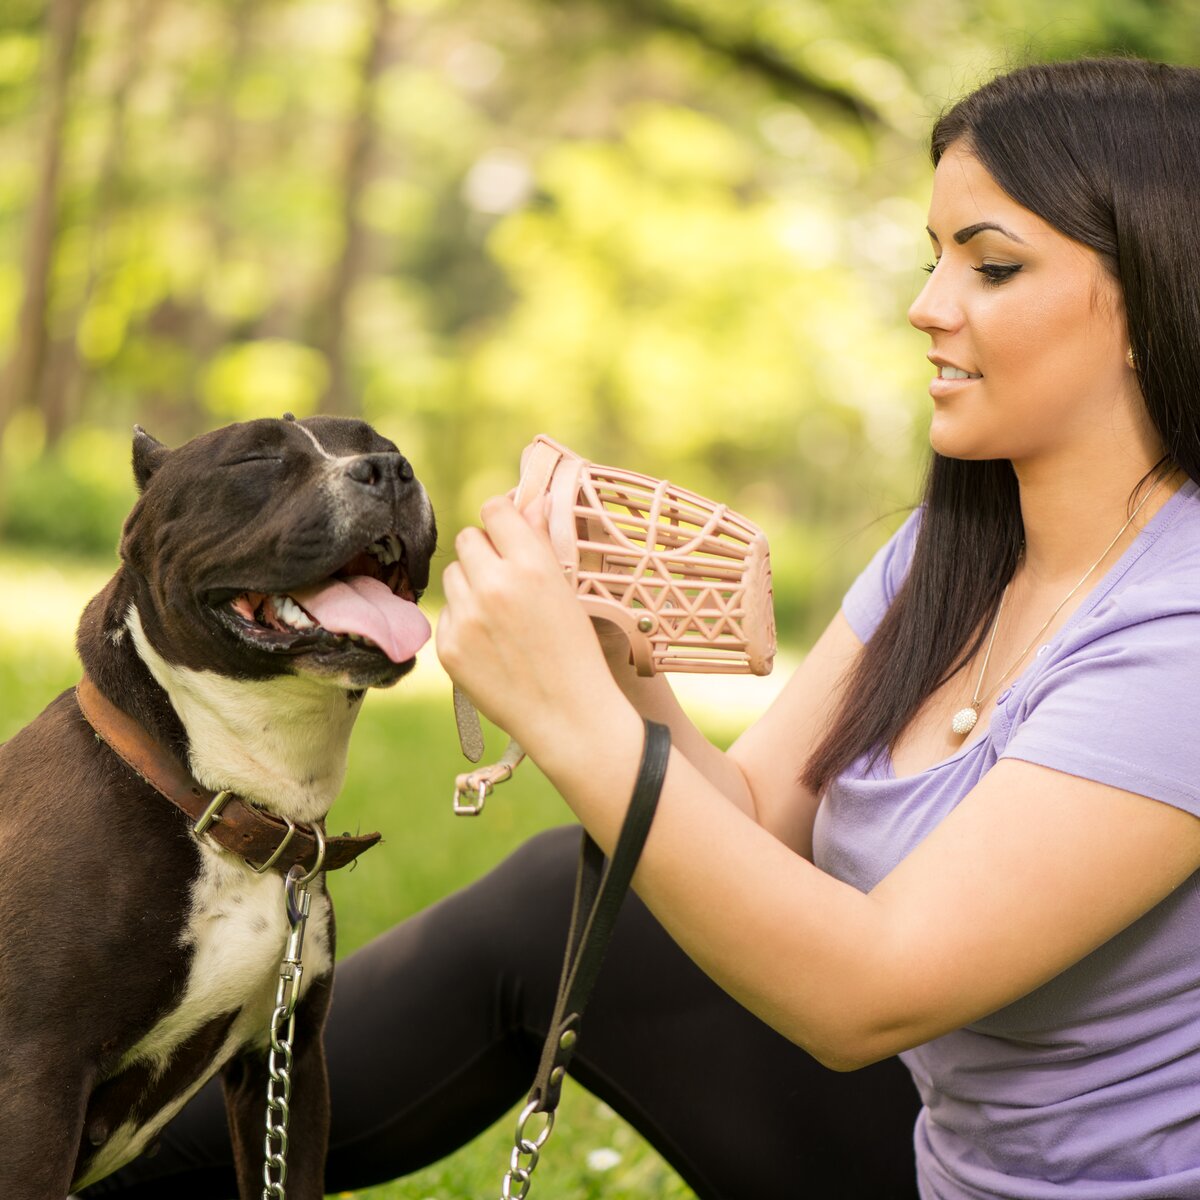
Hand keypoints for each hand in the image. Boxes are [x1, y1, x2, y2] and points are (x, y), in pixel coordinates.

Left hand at [437, 495, 626, 754]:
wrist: (567, 715)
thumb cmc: (575, 650)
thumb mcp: (566, 590)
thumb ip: (540, 542)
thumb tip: (528, 501)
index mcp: (531, 565)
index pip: (494, 510)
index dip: (502, 519)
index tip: (508, 533)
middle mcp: (494, 585)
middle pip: (467, 538)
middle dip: (484, 552)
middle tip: (505, 579)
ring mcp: (467, 617)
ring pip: (453, 574)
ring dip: (470, 585)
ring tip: (499, 614)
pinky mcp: (449, 647)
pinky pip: (448, 613)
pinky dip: (464, 622)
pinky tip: (491, 644)